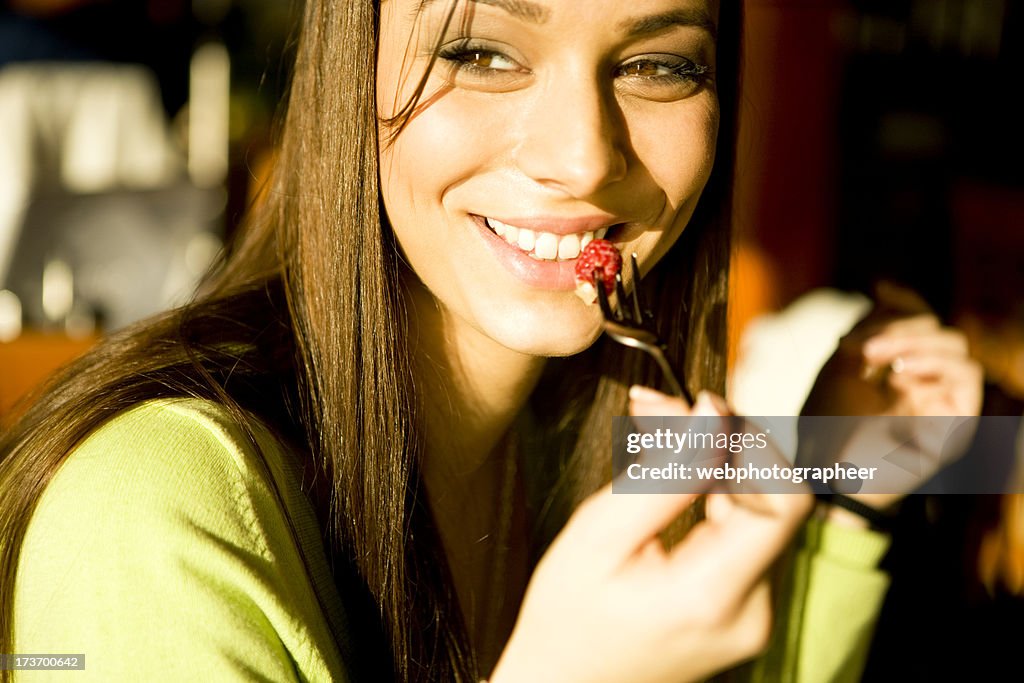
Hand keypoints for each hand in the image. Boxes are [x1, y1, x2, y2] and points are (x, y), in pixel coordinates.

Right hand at [491, 390, 812, 682]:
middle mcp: (752, 610)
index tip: (697, 412)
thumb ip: (664, 474)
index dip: (752, 443)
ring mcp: (754, 612)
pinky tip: (671, 470)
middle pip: (772, 496)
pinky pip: (744, 528)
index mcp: (713, 596)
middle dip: (720, 439)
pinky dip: (712, 489)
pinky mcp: (746, 605)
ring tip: (652, 427)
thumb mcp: (597, 535)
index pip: (786, 500)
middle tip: (651, 406)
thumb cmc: (566, 617)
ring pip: (758, 505)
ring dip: (713, 459)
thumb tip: (714, 413)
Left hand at [800, 282, 983, 507]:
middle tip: (864, 347)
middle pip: (936, 328)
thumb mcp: (841, 362)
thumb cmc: (826, 422)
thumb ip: (867, 325)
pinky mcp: (954, 421)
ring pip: (955, 346)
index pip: (919, 319)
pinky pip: (967, 375)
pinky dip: (936, 363)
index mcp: (898, 364)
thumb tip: (886, 287)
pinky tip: (902, 372)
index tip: (880, 287)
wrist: (825, 472)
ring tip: (877, 358)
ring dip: (915, 342)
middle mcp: (924, 378)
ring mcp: (940, 398)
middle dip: (900, 326)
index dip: (905, 300)